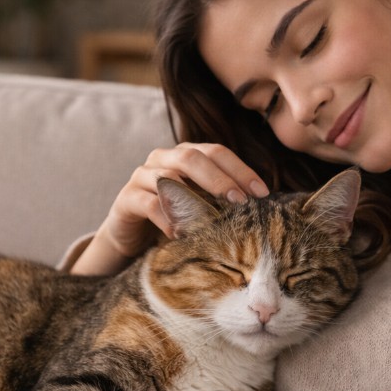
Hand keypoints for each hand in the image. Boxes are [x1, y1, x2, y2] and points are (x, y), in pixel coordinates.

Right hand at [95, 143, 268, 261]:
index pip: (217, 152)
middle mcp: (163, 158)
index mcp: (185, 154)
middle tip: (241, 202)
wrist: (132, 238)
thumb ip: (222, 199)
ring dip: (195, 199)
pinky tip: (182, 235)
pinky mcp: (126, 199)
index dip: (241, 169)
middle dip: (220, 179)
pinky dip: (168, 219)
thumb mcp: (200, 205)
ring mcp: (142, 176)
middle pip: (192, 157)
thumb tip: (264, 205)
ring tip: (215, 220)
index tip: (263, 193)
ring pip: (169, 177)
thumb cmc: (174, 218)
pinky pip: (149, 204)